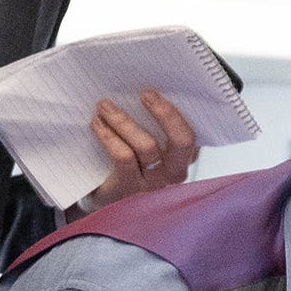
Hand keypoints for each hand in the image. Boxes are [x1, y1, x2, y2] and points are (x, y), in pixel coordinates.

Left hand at [86, 90, 199, 205]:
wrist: (102, 199)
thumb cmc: (127, 164)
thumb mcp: (145, 145)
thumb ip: (153, 126)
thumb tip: (145, 93)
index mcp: (184, 156)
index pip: (192, 133)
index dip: (177, 112)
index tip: (155, 91)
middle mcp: (175, 172)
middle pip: (182, 142)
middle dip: (166, 114)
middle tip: (145, 94)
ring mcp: (154, 182)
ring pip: (147, 147)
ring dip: (124, 121)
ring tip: (104, 106)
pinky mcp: (131, 188)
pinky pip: (124, 158)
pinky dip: (109, 136)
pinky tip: (97, 124)